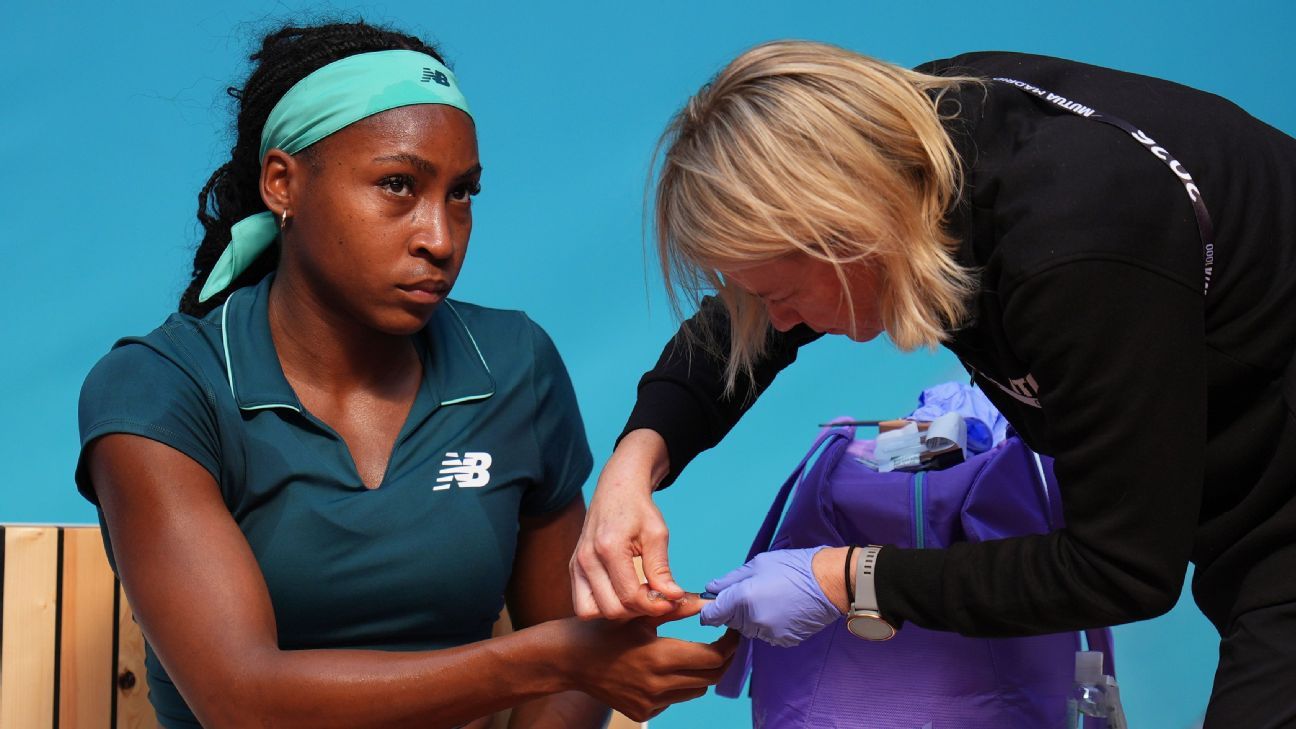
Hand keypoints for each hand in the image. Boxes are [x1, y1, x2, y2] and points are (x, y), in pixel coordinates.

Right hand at [555, 595, 738, 721]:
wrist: (570, 660)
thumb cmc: (604, 630)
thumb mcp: (639, 613)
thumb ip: (676, 608)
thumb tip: (707, 601)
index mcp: (659, 657)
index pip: (713, 657)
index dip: (729, 644)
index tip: (733, 631)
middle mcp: (657, 685)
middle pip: (711, 677)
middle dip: (722, 659)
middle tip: (723, 642)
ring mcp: (651, 703)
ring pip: (696, 690)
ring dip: (701, 672)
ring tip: (692, 653)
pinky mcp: (644, 713)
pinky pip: (676, 699)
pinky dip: (679, 685)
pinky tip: (664, 669)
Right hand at [572, 430, 683, 618]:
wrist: (616, 490)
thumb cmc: (638, 509)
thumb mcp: (657, 534)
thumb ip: (661, 569)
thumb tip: (673, 597)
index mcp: (608, 547)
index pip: (630, 595)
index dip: (654, 605)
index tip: (671, 601)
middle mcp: (586, 559)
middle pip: (611, 609)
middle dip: (638, 610)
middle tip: (655, 597)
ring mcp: (576, 565)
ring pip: (591, 611)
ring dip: (617, 611)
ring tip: (637, 596)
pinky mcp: (573, 569)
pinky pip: (583, 603)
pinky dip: (602, 605)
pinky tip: (622, 592)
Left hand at [699, 547, 844, 647]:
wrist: (829, 582)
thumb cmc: (794, 567)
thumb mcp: (758, 564)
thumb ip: (730, 579)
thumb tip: (711, 589)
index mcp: (743, 598)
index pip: (711, 616)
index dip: (710, 610)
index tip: (714, 604)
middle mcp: (753, 620)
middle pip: (730, 622)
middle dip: (734, 610)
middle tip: (753, 591)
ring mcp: (768, 633)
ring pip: (748, 629)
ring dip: (751, 618)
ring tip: (771, 598)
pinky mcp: (782, 641)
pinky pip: (766, 634)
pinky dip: (768, 625)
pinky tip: (782, 609)